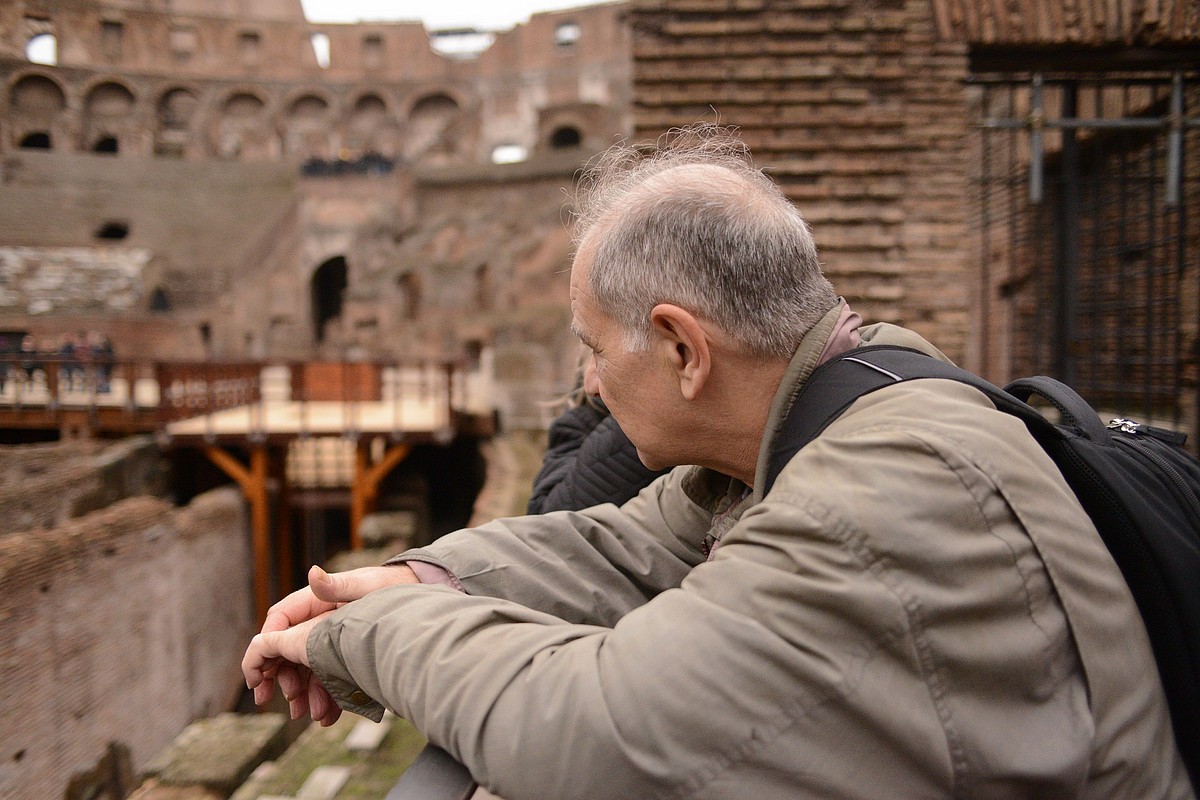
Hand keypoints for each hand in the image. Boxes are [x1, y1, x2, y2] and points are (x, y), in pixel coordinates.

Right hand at [243, 563, 418, 722]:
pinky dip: (327, 696)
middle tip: (279, 703)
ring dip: (305, 693)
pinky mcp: (346, 654)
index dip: (264, 647)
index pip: (279, 621)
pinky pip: (329, 676)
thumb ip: (337, 586)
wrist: (417, 595)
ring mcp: (331, 638)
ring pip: (307, 668)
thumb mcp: (364, 586)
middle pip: (288, 650)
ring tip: (312, 716)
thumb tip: (313, 573)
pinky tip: (329, 716)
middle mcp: (318, 620)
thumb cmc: (390, 585)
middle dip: (281, 678)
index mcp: (314, 601)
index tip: (257, 675)